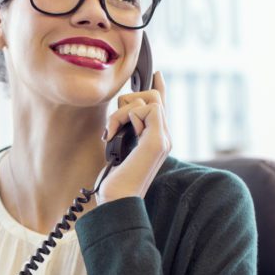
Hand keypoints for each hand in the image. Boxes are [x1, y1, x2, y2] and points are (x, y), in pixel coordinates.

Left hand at [95, 71, 171, 205]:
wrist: (118, 200)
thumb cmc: (114, 182)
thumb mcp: (118, 150)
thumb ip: (125, 132)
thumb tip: (120, 117)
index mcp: (156, 139)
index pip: (161, 107)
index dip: (159, 88)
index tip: (155, 73)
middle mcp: (164, 137)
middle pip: (152, 97)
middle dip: (126, 102)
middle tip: (112, 127)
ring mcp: (164, 139)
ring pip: (147, 100)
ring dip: (120, 113)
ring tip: (110, 134)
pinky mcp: (158, 140)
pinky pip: (146, 108)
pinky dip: (123, 117)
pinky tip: (113, 135)